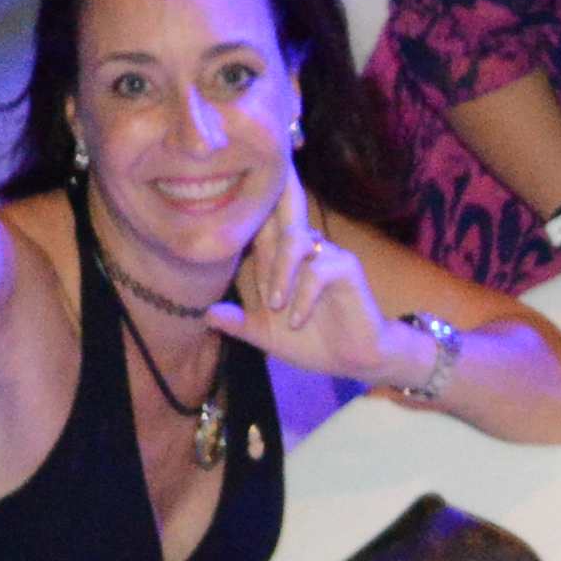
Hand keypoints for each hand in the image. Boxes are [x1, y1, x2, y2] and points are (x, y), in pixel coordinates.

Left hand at [208, 177, 418, 389]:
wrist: (353, 359)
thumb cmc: (311, 341)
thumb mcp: (266, 335)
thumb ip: (239, 323)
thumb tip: (207, 314)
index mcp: (278, 257)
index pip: (256, 225)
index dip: (241, 216)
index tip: (219, 212)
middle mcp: (301, 247)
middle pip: (280, 212)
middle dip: (268, 201)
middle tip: (258, 211)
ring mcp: (325, 254)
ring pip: (295, 242)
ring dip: (280, 274)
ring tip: (274, 305)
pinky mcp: (346, 268)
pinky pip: (318, 272)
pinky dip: (304, 297)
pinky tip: (297, 321)